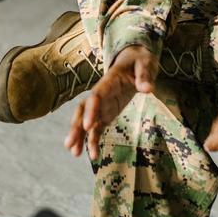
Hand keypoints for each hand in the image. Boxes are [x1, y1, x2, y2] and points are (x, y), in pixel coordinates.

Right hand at [64, 45, 157, 160]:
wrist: (134, 60)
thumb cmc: (139, 61)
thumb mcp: (145, 63)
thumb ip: (144, 76)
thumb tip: (147, 89)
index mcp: (109, 82)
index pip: (96, 96)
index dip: (90, 111)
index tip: (87, 126)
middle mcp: (101, 95)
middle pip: (83, 110)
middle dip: (76, 127)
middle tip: (70, 144)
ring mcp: (102, 105)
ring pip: (86, 121)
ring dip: (80, 137)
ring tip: (74, 153)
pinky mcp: (106, 113)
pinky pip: (97, 128)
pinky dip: (93, 141)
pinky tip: (93, 156)